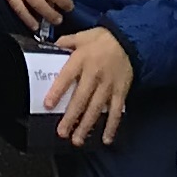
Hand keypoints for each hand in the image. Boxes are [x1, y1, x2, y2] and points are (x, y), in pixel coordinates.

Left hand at [46, 26, 135, 146]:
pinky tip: (106, 139)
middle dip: (71, 117)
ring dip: (87, 125)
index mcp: (81, 60)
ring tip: (77, 140)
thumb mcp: (81, 36)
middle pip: (81, 98)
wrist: (129, 40)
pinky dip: (112, 126)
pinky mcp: (121, 92)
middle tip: (62, 132)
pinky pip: (116, 112)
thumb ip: (65, 43)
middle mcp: (94, 74)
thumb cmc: (101, 39)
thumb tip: (50, 49)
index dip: (57, 91)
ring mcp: (108, 85)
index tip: (48, 105)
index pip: (66, 77)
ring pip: (96, 108)